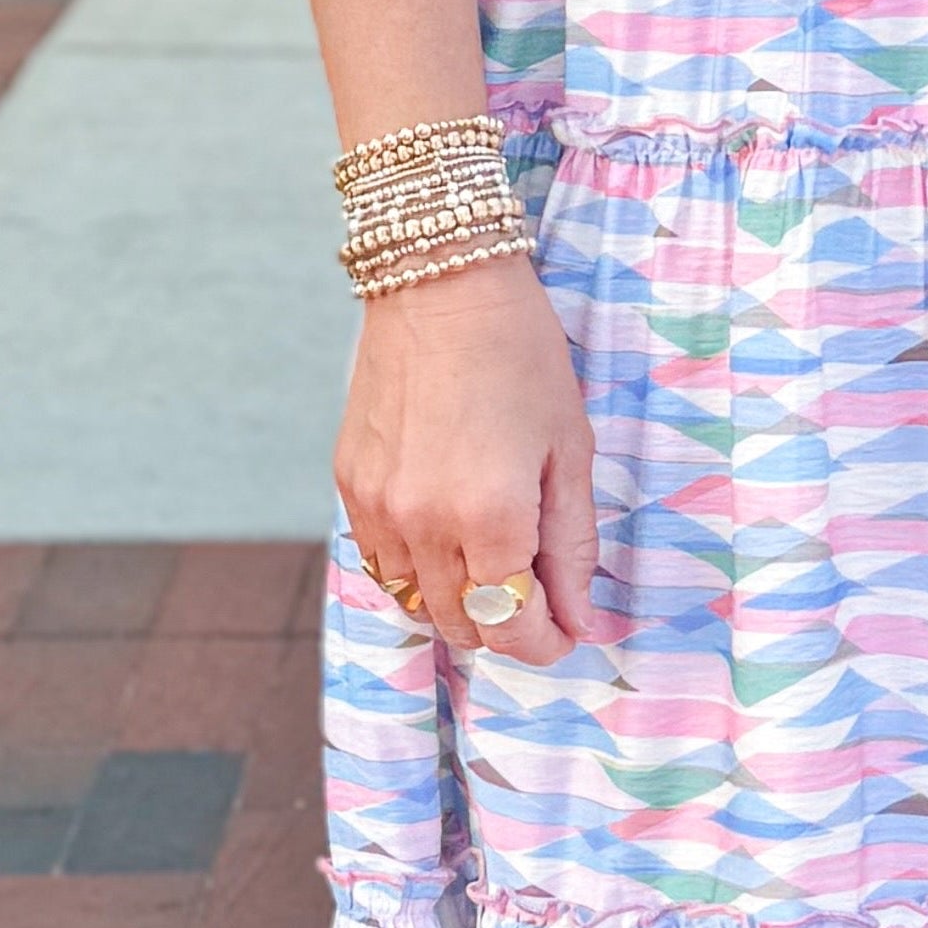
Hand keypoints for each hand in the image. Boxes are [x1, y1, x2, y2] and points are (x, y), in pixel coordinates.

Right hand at [336, 257, 603, 662]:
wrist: (440, 282)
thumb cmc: (521, 355)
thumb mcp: (570, 450)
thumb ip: (572, 546)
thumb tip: (577, 619)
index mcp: (489, 517)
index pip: (511, 628)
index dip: (545, 644)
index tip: (566, 631)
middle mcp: (423, 524)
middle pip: (462, 626)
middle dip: (507, 628)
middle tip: (540, 602)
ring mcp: (378, 508)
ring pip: (415, 604)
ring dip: (460, 606)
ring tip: (496, 571)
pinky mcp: (350, 486)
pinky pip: (381, 563)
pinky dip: (418, 573)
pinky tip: (448, 542)